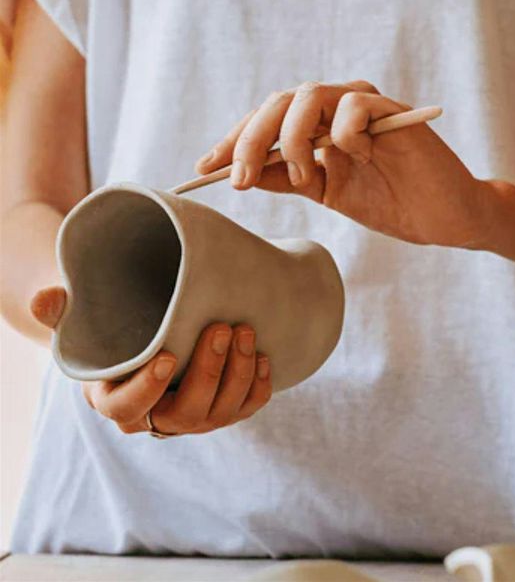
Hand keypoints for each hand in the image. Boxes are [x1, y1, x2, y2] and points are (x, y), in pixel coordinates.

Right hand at [31, 287, 271, 435]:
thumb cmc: (110, 331)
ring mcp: (194, 420)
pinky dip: (259, 387)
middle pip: (187, 413)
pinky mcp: (223, 412)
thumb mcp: (81, 322)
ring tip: (245, 330)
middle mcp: (157, 419)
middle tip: (222, 328)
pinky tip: (264, 356)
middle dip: (209, 371)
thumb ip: (59, 312)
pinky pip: (246, 409)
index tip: (167, 355)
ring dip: (239, 373)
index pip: (129, 408)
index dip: (148, 387)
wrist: (146, 338)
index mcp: (115, 401)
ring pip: (222, 413)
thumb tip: (47, 297)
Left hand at [195, 81, 488, 247]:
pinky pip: (351, 107)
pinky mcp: (392, 111)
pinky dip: (343, 135)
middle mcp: (337, 108)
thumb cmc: (393, 203)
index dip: (234, 141)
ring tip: (303, 178)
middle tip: (239, 178)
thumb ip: (289, 178)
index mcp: (318, 125)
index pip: (266, 119)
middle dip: (251, 140)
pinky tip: (358, 160)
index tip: (206, 169)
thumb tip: (243, 173)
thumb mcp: (329, 194)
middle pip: (278, 103)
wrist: (445, 219)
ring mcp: (364, 106)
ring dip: (292, 138)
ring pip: (308, 97)